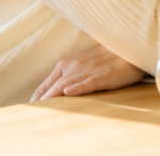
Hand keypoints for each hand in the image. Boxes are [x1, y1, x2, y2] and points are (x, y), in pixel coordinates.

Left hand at [30, 44, 145, 101]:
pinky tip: (70, 92)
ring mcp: (90, 70)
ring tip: (43, 106)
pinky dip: (79, 87)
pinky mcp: (104, 75)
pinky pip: (89, 82)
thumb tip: (52, 94)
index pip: (47, 84)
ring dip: (54, 96)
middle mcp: (75, 66)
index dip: (38, 97)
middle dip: (43, 100)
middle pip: (54, 86)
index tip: (30, 109)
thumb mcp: (82, 66)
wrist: (129, 48)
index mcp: (67, 64)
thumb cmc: (105, 59)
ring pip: (68, 85)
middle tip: (33, 112)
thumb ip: (67, 77)